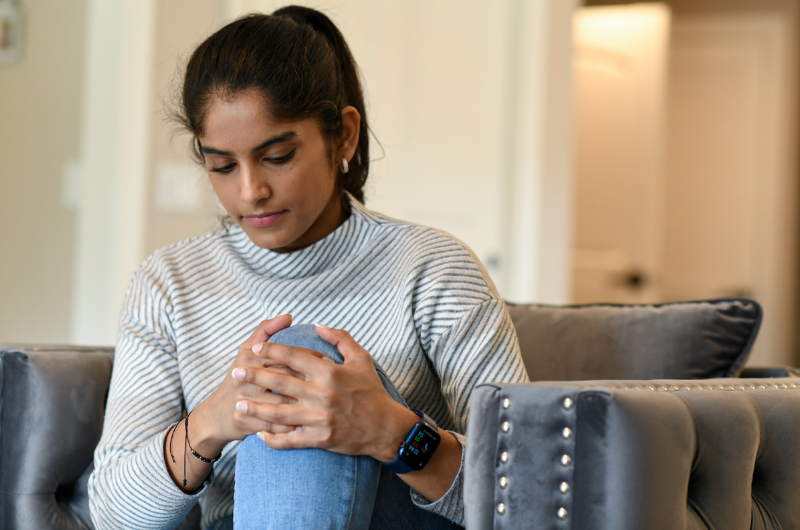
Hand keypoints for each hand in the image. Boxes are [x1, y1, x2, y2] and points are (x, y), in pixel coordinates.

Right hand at [189, 315, 335, 456]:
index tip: (328, 361)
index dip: (311, 358)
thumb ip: (266, 330)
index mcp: (249, 357)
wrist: (217, 414)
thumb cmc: (239, 377)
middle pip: (287, 377)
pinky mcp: (246, 422)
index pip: (287, 354)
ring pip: (283, 402)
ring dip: (307, 405)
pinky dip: (294, 425)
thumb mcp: (246, 350)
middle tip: (332, 384)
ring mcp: (246, 400)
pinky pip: (276, 424)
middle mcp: (246, 377)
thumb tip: (288, 317)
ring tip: (328, 404)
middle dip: (312, 382)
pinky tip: (312, 423)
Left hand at [234, 324, 419, 460]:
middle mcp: (321, 394)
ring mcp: (319, 418)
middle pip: (280, 382)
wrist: (387, 428)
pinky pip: (290, 440)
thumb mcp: (362, 358)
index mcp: (330, 372)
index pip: (294, 356)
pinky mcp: (320, 439)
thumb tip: (317, 325)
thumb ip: (340, 338)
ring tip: (239, 403)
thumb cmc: (373, 391)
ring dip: (256, 408)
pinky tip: (260, 435)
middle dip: (255, 376)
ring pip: (279, 412)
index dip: (272, 350)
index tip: (255, 348)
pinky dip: (273, 439)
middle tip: (235, 372)